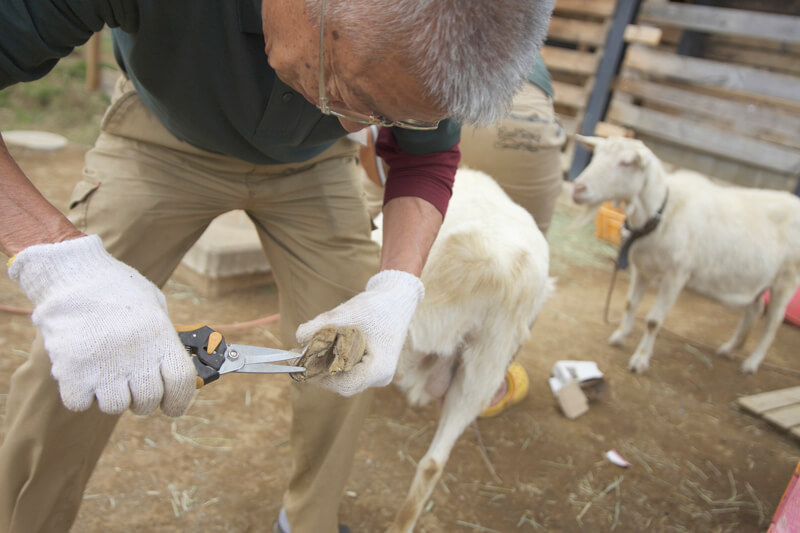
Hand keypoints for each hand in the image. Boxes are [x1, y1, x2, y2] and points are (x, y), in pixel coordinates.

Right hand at [8, 235, 194, 415]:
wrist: (70, 274)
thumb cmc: (115, 288)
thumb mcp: (153, 304)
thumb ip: (164, 338)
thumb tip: (173, 373)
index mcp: (160, 337)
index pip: (181, 384)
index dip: (179, 401)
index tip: (172, 406)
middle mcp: (135, 355)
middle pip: (148, 401)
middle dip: (142, 400)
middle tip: (133, 385)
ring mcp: (103, 366)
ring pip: (115, 407)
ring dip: (112, 396)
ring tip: (105, 374)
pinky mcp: (71, 372)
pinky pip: (80, 403)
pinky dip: (81, 395)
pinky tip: (82, 373)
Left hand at [296, 270, 423, 395]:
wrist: (397, 302)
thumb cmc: (377, 307)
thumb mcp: (347, 312)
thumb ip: (321, 325)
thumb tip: (298, 338)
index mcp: (380, 368)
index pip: (345, 385)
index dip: (321, 377)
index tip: (303, 362)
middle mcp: (380, 377)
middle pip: (343, 384)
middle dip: (321, 370)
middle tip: (302, 352)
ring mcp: (377, 376)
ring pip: (344, 379)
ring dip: (326, 365)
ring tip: (314, 345)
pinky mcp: (372, 370)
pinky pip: (349, 372)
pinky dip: (335, 361)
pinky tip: (328, 346)